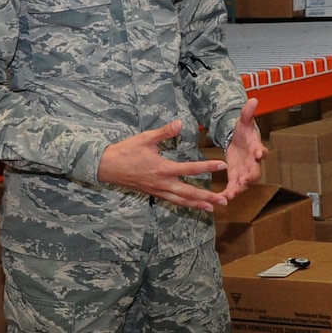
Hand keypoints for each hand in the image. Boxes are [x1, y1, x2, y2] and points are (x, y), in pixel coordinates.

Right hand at [98, 120, 229, 212]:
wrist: (107, 167)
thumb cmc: (126, 151)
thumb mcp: (145, 138)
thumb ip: (164, 132)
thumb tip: (180, 123)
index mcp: (162, 169)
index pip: (190, 169)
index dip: (207, 167)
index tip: (222, 165)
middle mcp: (162, 183)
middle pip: (189, 193)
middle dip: (207, 197)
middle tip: (224, 200)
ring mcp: (158, 190)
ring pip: (181, 201)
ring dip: (197, 205)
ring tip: (212, 209)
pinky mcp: (153, 193)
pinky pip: (172, 201)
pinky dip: (184, 204)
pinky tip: (192, 206)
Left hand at [219, 100, 265, 197]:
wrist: (237, 141)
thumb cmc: (243, 132)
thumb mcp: (243, 121)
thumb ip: (247, 113)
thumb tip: (253, 99)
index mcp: (256, 148)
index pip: (262, 151)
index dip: (262, 153)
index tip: (260, 154)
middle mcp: (253, 163)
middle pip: (256, 172)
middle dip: (250, 177)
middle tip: (245, 181)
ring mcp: (245, 172)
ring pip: (244, 184)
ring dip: (238, 189)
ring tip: (230, 195)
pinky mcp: (236, 177)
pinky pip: (233, 187)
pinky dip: (228, 193)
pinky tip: (220, 198)